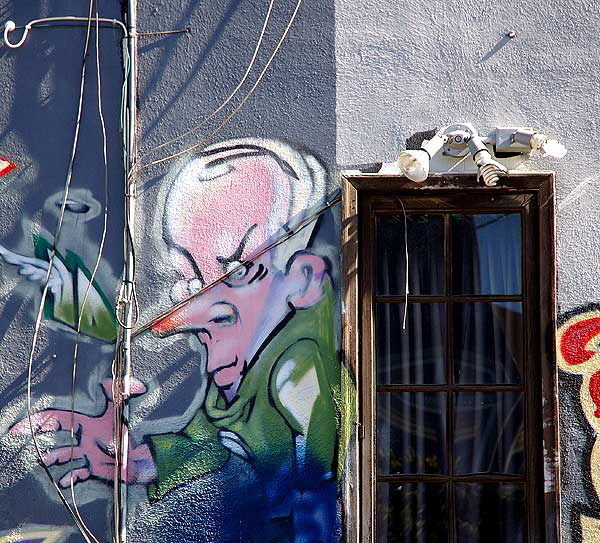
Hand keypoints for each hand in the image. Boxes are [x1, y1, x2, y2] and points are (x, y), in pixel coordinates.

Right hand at [10, 378, 156, 486]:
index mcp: (85, 423)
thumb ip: (116, 394)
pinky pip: (78, 473)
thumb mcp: (123, 409)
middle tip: (33, 444)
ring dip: (54, 458)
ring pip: (63, 456)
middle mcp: (82, 439)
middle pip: (56, 440)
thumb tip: (109, 379)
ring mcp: (86, 454)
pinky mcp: (94, 468)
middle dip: (44, 442)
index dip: (41, 421)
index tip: (23, 425)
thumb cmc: (131, 428)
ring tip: (46, 460)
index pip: (59, 420)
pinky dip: (70, 476)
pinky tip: (64, 480)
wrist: (142, 449)